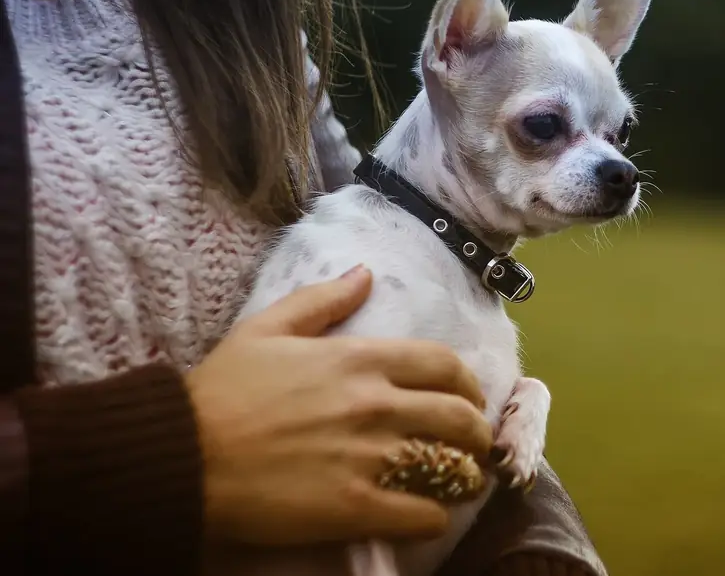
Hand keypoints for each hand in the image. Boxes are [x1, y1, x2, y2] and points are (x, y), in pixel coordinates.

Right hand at [186, 265, 492, 545]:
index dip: (467, 384)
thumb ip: (322, 301)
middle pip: (461, 417)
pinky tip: (427, 516)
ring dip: (465, 477)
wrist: (180, 456)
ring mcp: (370, 457)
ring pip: (453, 466)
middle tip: (472, 447)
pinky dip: (435, 517)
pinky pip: (423, 514)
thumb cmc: (220, 392)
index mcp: (361, 359)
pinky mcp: (356, 506)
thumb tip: (365, 274)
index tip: (466, 399)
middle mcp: (377, 404)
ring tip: (460, 484)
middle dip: (477, 434)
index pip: (445, 365)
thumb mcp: (266, 329)